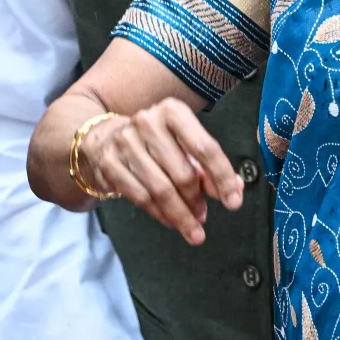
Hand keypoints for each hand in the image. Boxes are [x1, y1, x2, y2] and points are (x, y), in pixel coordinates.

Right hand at [83, 101, 243, 245]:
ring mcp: (125, 143)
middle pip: (182, 173)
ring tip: (193, 227)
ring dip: (180, 214)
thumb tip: (234, 188)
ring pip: (161, 190)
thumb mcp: (184, 143)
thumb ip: (209, 165)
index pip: (205, 148)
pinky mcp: (110, 164)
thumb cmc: (155, 142)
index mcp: (173, 112)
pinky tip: (171, 221)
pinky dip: (160, 214)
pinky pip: (141, 197)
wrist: (104, 137)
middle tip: (204, 216)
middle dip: (197, 201)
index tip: (233, 202)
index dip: (222, 178)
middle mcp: (148, 122)